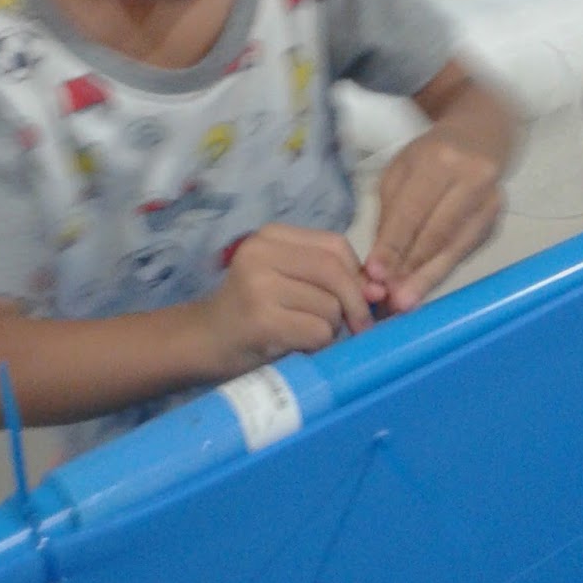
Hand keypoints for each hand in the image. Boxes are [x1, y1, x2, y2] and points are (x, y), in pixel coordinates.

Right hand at [202, 224, 372, 376]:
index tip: (363, 300)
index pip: (335, 245)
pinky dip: (318, 346)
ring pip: (330, 305)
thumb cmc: (252, 313)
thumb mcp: (288, 282)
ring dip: (330, 329)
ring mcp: (258, 285)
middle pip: (335, 271)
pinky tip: (296, 347)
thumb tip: (380, 290)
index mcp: (271, 236)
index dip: (358, 275)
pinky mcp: (261, 320)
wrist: (203, 342)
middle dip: (355, 304)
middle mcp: (261, 252)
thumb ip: (329, 278)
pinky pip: (318, 332)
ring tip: (305, 334)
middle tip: (358, 328)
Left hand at [364, 129, 503, 313]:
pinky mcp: (497, 219)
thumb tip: (378, 265)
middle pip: (437, 234)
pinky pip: (465, 251)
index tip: (374, 275)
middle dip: (411, 270)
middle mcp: (471, 178)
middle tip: (389, 300)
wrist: (480, 136)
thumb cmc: (430, 155)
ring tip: (405, 302)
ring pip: (454, 248)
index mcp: (438, 160)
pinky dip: (442, 270)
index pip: (412, 211)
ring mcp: (490, 201)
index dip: (393, 246)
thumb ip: (389, 216)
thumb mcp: (400, 172)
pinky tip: (424, 286)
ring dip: (427, 278)